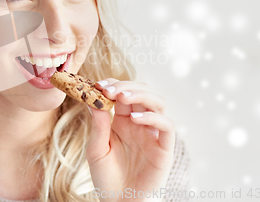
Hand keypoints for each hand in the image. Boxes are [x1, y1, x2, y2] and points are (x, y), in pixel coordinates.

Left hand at [86, 78, 174, 201]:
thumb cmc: (105, 176)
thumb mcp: (96, 149)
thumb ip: (98, 125)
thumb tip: (92, 98)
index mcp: (122, 120)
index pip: (123, 92)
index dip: (113, 84)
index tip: (99, 84)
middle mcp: (140, 123)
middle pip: (142, 92)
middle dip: (126, 86)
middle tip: (110, 90)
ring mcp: (153, 134)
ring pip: (158, 103)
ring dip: (141, 94)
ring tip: (122, 97)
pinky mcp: (164, 148)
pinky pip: (167, 126)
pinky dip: (153, 117)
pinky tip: (135, 118)